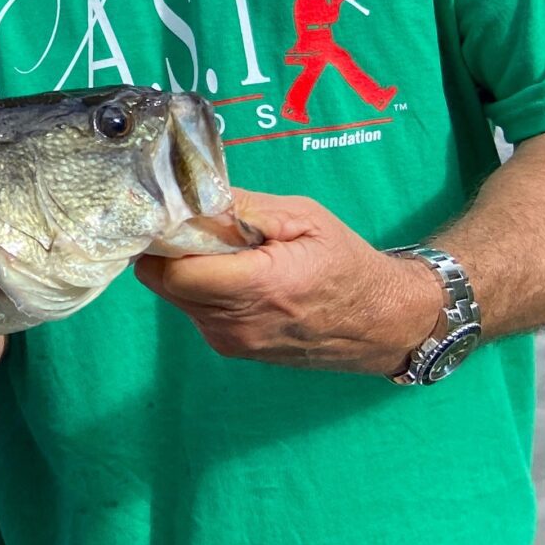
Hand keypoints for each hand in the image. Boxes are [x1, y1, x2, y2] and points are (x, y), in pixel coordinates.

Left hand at [135, 189, 441, 374]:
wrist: (383, 322)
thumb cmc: (346, 262)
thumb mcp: (302, 218)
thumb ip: (242, 207)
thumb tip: (190, 194)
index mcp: (258, 287)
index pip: (172, 270)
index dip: (161, 239)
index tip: (169, 213)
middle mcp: (238, 323)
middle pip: (164, 282)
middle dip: (167, 250)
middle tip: (189, 223)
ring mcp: (233, 342)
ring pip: (175, 297)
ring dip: (183, 269)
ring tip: (218, 249)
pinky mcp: (232, 349)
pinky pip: (194, 311)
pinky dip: (198, 288)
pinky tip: (230, 273)